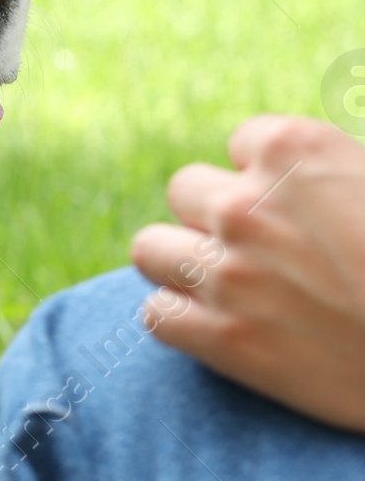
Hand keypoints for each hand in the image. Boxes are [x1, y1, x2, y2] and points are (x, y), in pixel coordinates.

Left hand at [131, 115, 364, 433]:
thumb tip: (300, 176)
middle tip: (260, 247)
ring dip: (182, 262)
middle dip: (216, 214)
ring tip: (223, 283)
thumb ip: (329, 169)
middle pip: (186, 190)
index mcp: (294, 151)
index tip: (299, 206)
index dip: (270, 175)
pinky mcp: (218, 339)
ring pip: (151, 249)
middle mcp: (247, 205)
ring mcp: (225, 273)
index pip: (242, 142)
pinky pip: (156, 313)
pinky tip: (218, 326)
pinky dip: (181, 319)